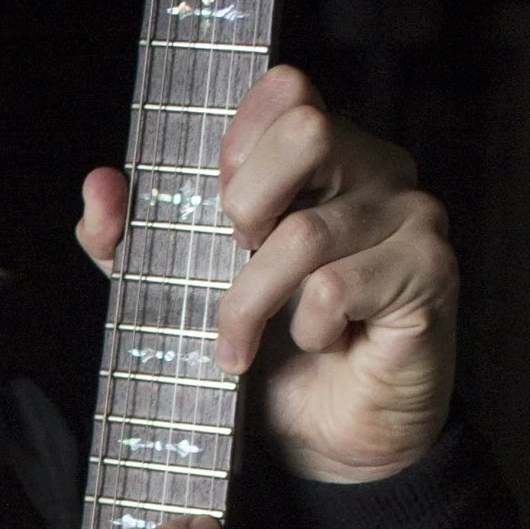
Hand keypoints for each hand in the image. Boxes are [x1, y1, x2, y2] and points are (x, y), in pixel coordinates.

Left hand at [76, 64, 456, 483]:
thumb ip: (132, 237)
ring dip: (252, 302)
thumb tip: (99, 186)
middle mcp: (376, 169)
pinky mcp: (429, 273)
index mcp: (323, 154)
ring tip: (243, 343)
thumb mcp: (179, 289)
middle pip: (307, 129)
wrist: (328, 439)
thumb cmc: (270, 352)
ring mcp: (412, 216)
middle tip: (230, 261)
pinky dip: (309, 328)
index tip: (217, 204)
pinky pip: (339, 288)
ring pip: (306, 232)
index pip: (286, 89)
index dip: (238, 141)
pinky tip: (320, 343)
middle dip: (244, 204)